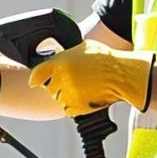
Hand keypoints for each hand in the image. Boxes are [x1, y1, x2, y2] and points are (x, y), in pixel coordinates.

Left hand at [27, 40, 153, 115]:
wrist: (122, 74)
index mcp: (61, 62)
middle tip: (72, 82)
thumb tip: (54, 57)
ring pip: (58, 99)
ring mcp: (68, 94)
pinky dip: (73, 106)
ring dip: (65, 96)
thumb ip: (65, 55)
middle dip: (57, 86)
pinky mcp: (76, 107)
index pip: (38, 73)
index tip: (34, 82)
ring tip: (82, 88)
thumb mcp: (82, 48)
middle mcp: (61, 79)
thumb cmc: (106, 59)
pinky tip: (84, 97)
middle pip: (49, 88)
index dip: (36, 78)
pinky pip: (67, 109)